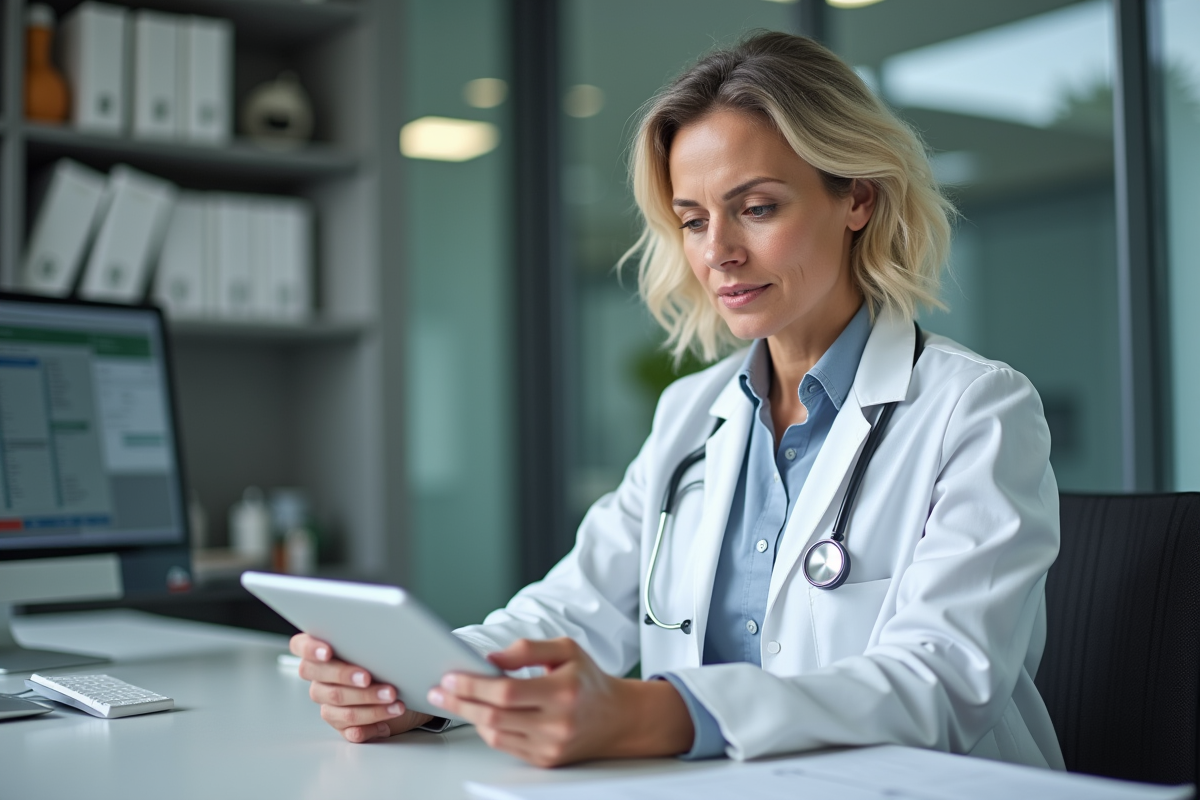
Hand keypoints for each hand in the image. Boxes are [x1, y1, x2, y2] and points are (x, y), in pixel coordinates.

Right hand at [290, 632, 434, 742]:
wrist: (404, 690)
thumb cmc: (387, 661)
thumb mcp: (379, 644)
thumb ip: (368, 639)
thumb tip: (380, 632)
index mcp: (321, 652)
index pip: (301, 646)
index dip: (311, 649)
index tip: (328, 651)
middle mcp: (320, 679)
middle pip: (321, 680)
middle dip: (346, 677)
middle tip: (368, 677)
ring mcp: (329, 704)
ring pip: (340, 707)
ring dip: (369, 704)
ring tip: (392, 698)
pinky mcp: (343, 726)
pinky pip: (351, 730)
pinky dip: (370, 726)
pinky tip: (385, 723)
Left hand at [427, 637, 693, 766]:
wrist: (618, 718)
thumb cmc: (588, 680)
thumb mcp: (566, 649)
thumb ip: (527, 649)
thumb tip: (491, 660)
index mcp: (562, 691)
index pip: (506, 691)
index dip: (473, 685)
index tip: (450, 677)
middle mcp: (557, 723)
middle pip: (494, 716)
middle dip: (460, 702)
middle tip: (439, 690)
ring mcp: (550, 745)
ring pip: (495, 734)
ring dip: (469, 716)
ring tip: (454, 700)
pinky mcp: (545, 759)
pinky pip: (505, 746)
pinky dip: (488, 729)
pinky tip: (480, 714)